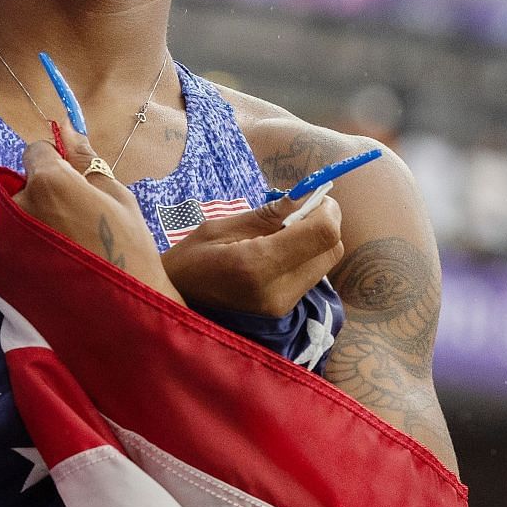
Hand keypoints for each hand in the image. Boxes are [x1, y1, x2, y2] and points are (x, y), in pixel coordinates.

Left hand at [14, 132, 180, 302]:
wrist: (122, 313)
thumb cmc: (129, 249)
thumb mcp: (116, 195)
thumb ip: (85, 160)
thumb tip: (67, 129)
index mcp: (48, 182)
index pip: (36, 151)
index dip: (57, 162)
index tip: (77, 182)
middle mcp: (18, 206)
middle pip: (25, 184)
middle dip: (47, 193)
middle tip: (80, 220)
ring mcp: (6, 240)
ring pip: (18, 214)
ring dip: (37, 220)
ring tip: (71, 246)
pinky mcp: (1, 268)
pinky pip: (12, 243)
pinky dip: (29, 247)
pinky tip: (58, 264)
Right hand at [158, 188, 344, 316]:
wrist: (173, 304)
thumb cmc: (190, 259)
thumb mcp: (221, 226)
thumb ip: (270, 213)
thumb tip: (308, 194)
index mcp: (258, 265)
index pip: (323, 234)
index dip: (327, 209)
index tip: (312, 195)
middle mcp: (278, 291)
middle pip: (332, 249)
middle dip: (325, 222)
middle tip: (300, 209)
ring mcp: (283, 306)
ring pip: (326, 262)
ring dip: (316, 240)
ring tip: (285, 231)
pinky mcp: (285, 312)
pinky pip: (312, 275)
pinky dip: (306, 256)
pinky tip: (281, 250)